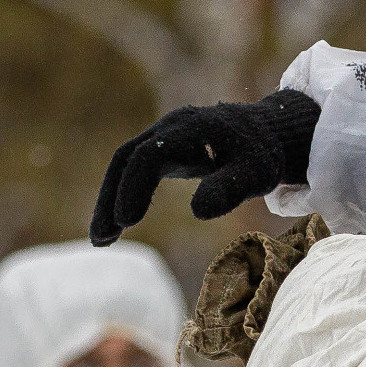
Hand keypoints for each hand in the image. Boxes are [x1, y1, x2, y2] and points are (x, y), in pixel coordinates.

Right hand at [89, 91, 320, 241]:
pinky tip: (119, 225)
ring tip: (101, 240)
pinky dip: (123, 195)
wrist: (264, 133)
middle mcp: (170, 127)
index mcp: (191, 128)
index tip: (127, 221)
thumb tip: (198, 212)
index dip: (135, 186)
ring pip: (125, 164)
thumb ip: (230, 188)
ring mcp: (163, 134)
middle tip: (101, 239)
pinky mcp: (161, 147)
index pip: (149, 154)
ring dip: (110, 199)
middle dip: (111, 198)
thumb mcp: (257, 174)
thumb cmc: (261, 156)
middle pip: (127, 158)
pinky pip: (133, 169)